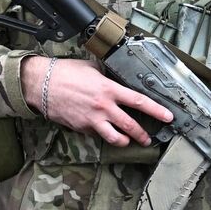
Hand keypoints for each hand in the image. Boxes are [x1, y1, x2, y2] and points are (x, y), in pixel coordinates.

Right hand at [22, 56, 172, 146]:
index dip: (156, 111)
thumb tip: (119, 78)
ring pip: (115, 138)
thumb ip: (108, 76)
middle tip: (149, 138)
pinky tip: (103, 130)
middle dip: (143, 134)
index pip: (139, 101)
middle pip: (130, 125)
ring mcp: (92, 120)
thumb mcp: (93, 68)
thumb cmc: (66, 72)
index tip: (168, 117)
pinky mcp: (81, 127)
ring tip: (129, 141)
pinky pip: (96, 134)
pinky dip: (102, 134)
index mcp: (109, 89)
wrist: (42, 84)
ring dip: (125, 141)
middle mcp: (103, 107)